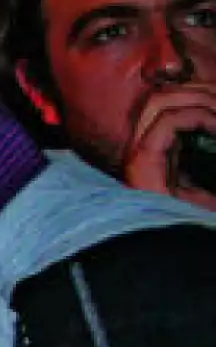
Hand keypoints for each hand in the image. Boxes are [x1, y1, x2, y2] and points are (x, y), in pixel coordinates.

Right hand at [122, 83, 215, 211]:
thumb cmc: (195, 221)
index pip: (164, 106)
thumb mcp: (209, 183)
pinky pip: (168, 122)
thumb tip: (215, 123)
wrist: (183, 256)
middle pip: (159, 98)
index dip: (196, 94)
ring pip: (160, 103)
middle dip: (199, 90)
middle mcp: (141, 153)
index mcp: (156, 155)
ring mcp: (138, 158)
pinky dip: (198, 116)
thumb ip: (210, 149)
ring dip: (199, 99)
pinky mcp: (143, 164)